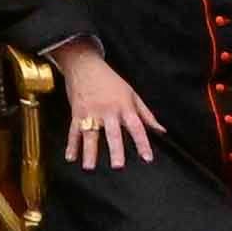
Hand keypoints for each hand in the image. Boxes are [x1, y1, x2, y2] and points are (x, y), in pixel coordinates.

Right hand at [55, 45, 162, 168]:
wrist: (84, 64)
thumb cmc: (110, 79)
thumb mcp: (132, 93)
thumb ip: (146, 114)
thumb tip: (161, 130)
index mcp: (124, 106)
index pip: (136, 127)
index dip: (142, 143)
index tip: (147, 158)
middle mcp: (108, 111)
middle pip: (113, 133)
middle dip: (115, 149)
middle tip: (118, 166)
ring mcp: (90, 112)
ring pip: (90, 134)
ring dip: (89, 151)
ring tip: (89, 166)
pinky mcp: (76, 112)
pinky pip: (73, 130)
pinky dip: (71, 145)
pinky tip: (70, 157)